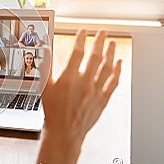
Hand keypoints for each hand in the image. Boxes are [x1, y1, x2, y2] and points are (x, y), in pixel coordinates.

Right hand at [39, 29, 120, 143]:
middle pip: (95, 56)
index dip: (81, 39)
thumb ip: (46, 67)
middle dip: (100, 41)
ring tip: (112, 43)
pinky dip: (117, 71)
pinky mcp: (103, 99)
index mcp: (69, 78)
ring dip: (111, 53)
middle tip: (102, 32)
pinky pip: (113, 82)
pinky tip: (119, 63)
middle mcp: (84, 83)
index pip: (77, 52)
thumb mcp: (44, 87)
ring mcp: (95, 91)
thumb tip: (46, 50)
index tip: (83, 31)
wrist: (64, 132)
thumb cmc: (53, 111)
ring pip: (107, 67)